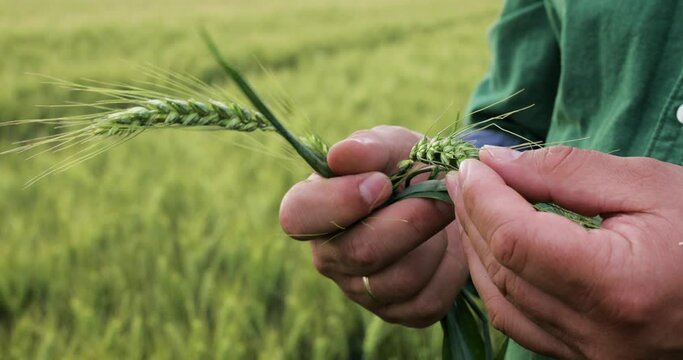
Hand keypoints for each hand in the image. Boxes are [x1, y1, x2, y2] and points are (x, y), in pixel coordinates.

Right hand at [280, 125, 467, 326]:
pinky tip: (450, 245)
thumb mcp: (391, 145)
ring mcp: (359, 289)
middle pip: (359, 253)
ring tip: (444, 215)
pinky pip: (426, 301)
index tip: (381, 183)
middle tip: (439, 195)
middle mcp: (328, 256)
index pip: (298, 216)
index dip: (340, 202)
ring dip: (434, 243)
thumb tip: (342, 155)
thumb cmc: (406, 167)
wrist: (445, 198)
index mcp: (311, 210)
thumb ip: (368, 147)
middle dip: (408, 221)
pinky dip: (450, 270)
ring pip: (398, 281)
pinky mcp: (398, 311)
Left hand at [446, 146, 682, 357]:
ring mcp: (590, 353)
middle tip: (464, 177)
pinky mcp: (585, 357)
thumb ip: (566, 172)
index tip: (471, 165)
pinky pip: (518, 322)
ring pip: (501, 300)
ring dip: (477, 248)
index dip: (483, 198)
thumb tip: (497, 164)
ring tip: (472, 204)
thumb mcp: (647, 185)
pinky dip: (494, 282)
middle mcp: (598, 332)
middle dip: (473, 216)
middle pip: (502, 268)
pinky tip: (491, 248)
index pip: (516, 240)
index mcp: (618, 285)